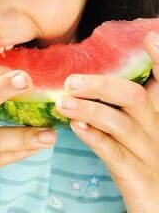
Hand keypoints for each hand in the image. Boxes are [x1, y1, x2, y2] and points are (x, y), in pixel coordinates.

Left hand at [55, 31, 158, 212]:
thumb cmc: (142, 162)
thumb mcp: (138, 131)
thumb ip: (123, 105)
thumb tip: (92, 80)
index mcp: (157, 114)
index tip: (151, 36)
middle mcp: (156, 129)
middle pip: (135, 97)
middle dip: (103, 84)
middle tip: (71, 80)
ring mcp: (149, 153)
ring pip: (121, 124)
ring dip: (90, 109)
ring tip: (63, 102)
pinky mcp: (136, 176)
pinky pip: (115, 153)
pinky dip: (95, 138)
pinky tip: (76, 127)